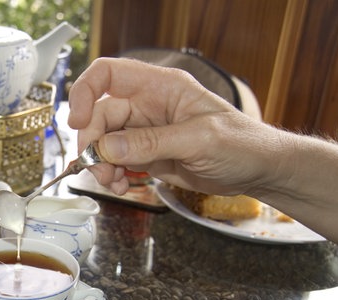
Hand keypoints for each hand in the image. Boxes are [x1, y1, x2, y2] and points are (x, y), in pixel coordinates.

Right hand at [67, 57, 282, 196]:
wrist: (259, 171)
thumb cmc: (242, 144)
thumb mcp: (199, 140)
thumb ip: (151, 143)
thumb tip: (108, 148)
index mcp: (161, 87)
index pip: (108, 75)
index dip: (85, 93)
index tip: (77, 121)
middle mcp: (148, 104)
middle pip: (99, 115)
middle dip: (94, 144)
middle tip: (99, 170)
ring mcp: (145, 130)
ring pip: (104, 141)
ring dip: (101, 164)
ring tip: (113, 183)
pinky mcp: (146, 153)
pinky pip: (116, 161)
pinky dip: (112, 175)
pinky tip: (121, 186)